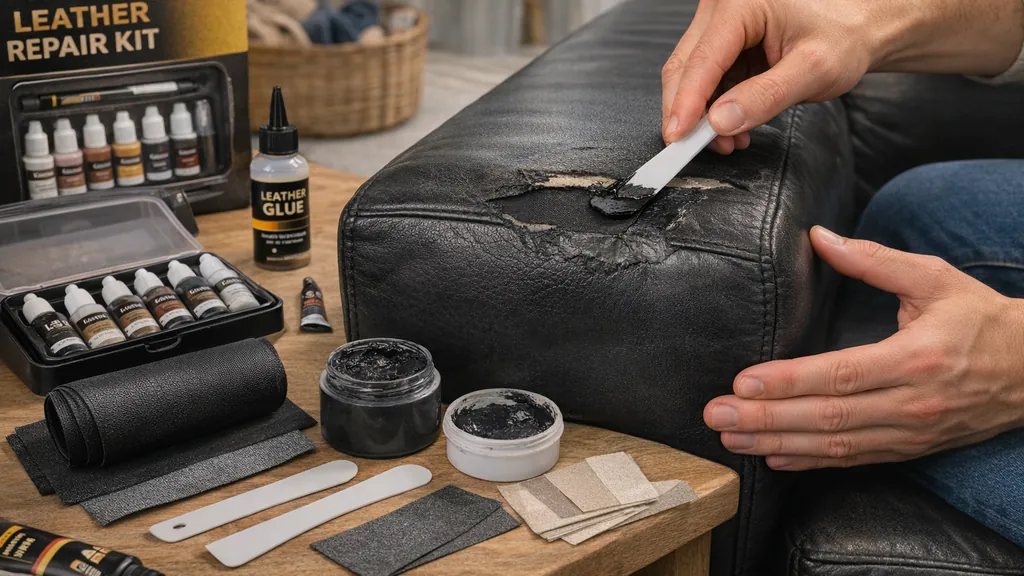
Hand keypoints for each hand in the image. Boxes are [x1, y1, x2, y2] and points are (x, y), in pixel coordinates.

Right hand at [662, 0, 1023, 150]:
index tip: (679, 139)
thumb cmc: (844, 37)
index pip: (701, 61)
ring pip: (690, 76)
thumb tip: (720, 122)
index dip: (685, 104)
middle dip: (689, 113)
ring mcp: (719, 25)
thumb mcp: (813, 70)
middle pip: (684, 67)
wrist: (860, 27)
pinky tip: (732, 126)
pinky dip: (713, 108)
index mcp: (740, 3)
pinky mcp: (723, 43)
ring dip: (701, 115)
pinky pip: (705, 79)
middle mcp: (722, 7)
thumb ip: (765, 97)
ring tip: (729, 141)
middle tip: (700, 149)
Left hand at [704, 226, 1023, 470]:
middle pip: (828, 416)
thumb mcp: (934, 279)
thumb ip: (873, 261)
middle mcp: (912, 403)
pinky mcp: (910, 449)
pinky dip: (811, 462)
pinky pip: (854, 459)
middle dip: (766, 419)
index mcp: (917, 358)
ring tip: (730, 439)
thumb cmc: (982, 320)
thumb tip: (819, 236)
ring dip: (778, 444)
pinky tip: (773, 458)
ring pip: (835, 445)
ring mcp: (911, 433)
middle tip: (717, 415)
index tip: (744, 383)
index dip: (789, 381)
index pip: (840, 375)